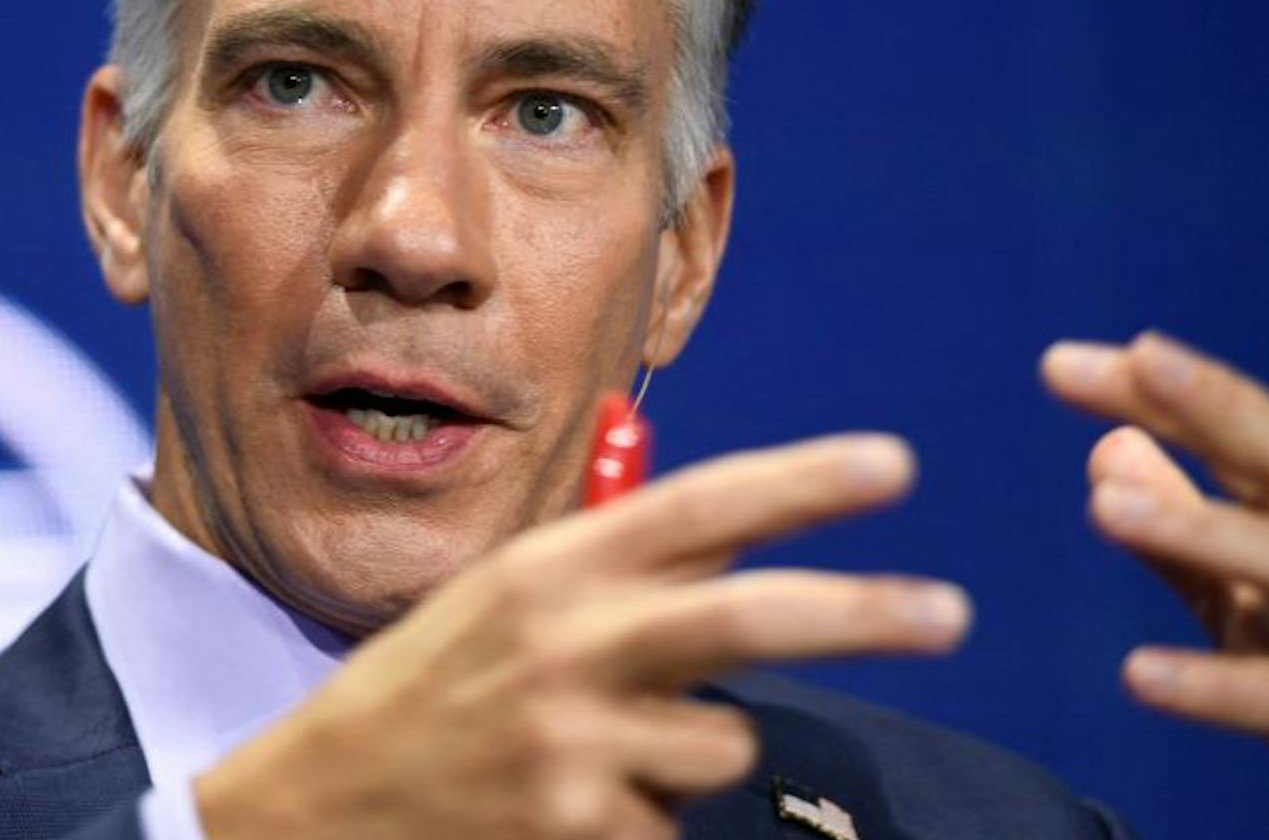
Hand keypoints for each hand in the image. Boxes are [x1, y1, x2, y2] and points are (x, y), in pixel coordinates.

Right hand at [193, 434, 970, 839]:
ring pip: (724, 741)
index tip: (894, 464)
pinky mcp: (577, 829)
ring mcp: (570, 743)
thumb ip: (612, 572)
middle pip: (748, 615)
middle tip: (950, 610)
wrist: (319, 803)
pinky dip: (643, 818)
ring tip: (600, 758)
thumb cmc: (426, 692)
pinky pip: (673, 824)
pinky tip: (564, 810)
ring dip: (695, 752)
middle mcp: (561, 643)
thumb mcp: (503, 601)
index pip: (696, 506)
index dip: (802, 482)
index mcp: (546, 568)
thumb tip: (740, 539)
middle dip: (865, 610)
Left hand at [1043, 331, 1268, 839]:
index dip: (1166, 395)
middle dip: (1221, 406)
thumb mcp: (1244, 599)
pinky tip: (1137, 673)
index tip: (1065, 362)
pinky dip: (1212, 686)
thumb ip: (1181, 531)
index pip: (1242, 439)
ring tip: (1103, 505)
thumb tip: (1110, 443)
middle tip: (1142, 359)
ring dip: (1199, 527)